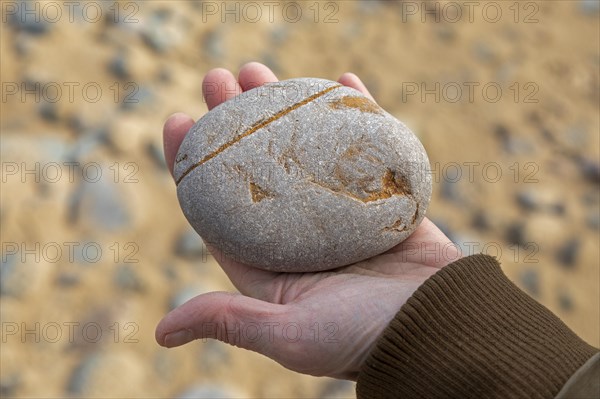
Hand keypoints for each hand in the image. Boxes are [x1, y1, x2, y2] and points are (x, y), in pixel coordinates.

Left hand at [155, 62, 458, 379]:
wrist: (443, 329)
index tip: (180, 119)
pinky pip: (363, 145)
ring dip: (283, 108)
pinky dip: (353, 112)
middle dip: (235, 122)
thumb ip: (233, 320)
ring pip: (304, 150)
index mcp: (270, 264)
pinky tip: (340, 80)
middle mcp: (299, 234)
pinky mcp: (381, 196)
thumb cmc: (365, 339)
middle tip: (220, 79)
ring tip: (261, 71)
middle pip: (258, 168)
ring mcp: (341, 212)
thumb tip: (161, 332)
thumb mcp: (292, 334)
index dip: (195, 162)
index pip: (219, 206)